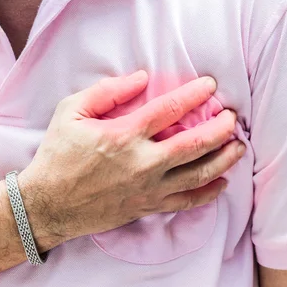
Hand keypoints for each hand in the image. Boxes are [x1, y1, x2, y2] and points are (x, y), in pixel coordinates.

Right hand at [18, 70, 244, 249]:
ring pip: (197, 175)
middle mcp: (143, 163)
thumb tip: (141, 79)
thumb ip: (106, 92)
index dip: (194, 94)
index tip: (211, 85)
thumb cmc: (58, 156)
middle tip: (233, 118)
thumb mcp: (71, 113)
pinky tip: (221, 183)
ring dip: (223, 160)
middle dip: (220, 130)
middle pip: (194, 145)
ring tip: (238, 148)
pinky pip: (186, 203)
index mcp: (124, 136)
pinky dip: (208, 194)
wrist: (48, 205)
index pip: (169, 109)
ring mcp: (148, 189)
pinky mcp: (147, 207)